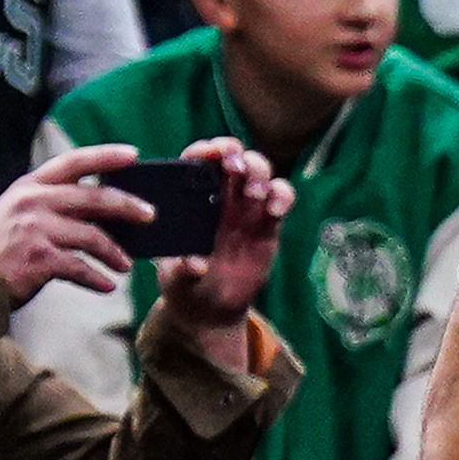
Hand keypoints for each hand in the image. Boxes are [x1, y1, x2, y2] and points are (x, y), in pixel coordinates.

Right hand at [0, 143, 162, 297]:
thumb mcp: (13, 216)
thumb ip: (47, 207)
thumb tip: (96, 212)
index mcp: (27, 187)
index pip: (72, 162)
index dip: (105, 156)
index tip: (133, 154)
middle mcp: (32, 201)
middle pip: (95, 197)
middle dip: (128, 206)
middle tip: (151, 216)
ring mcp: (35, 228)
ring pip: (93, 236)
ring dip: (115, 253)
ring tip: (126, 266)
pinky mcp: (39, 257)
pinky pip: (82, 267)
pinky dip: (97, 279)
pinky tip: (106, 286)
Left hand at [150, 139, 292, 359]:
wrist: (211, 309)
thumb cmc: (185, 286)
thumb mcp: (175, 279)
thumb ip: (182, 270)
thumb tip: (196, 264)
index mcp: (190, 197)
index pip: (198, 159)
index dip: (206, 150)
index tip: (211, 155)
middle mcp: (219, 196)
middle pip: (233, 157)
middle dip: (237, 155)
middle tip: (235, 169)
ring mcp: (246, 208)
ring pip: (260, 171)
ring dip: (259, 172)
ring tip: (254, 194)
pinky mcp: (268, 224)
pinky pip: (281, 198)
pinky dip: (283, 196)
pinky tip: (275, 210)